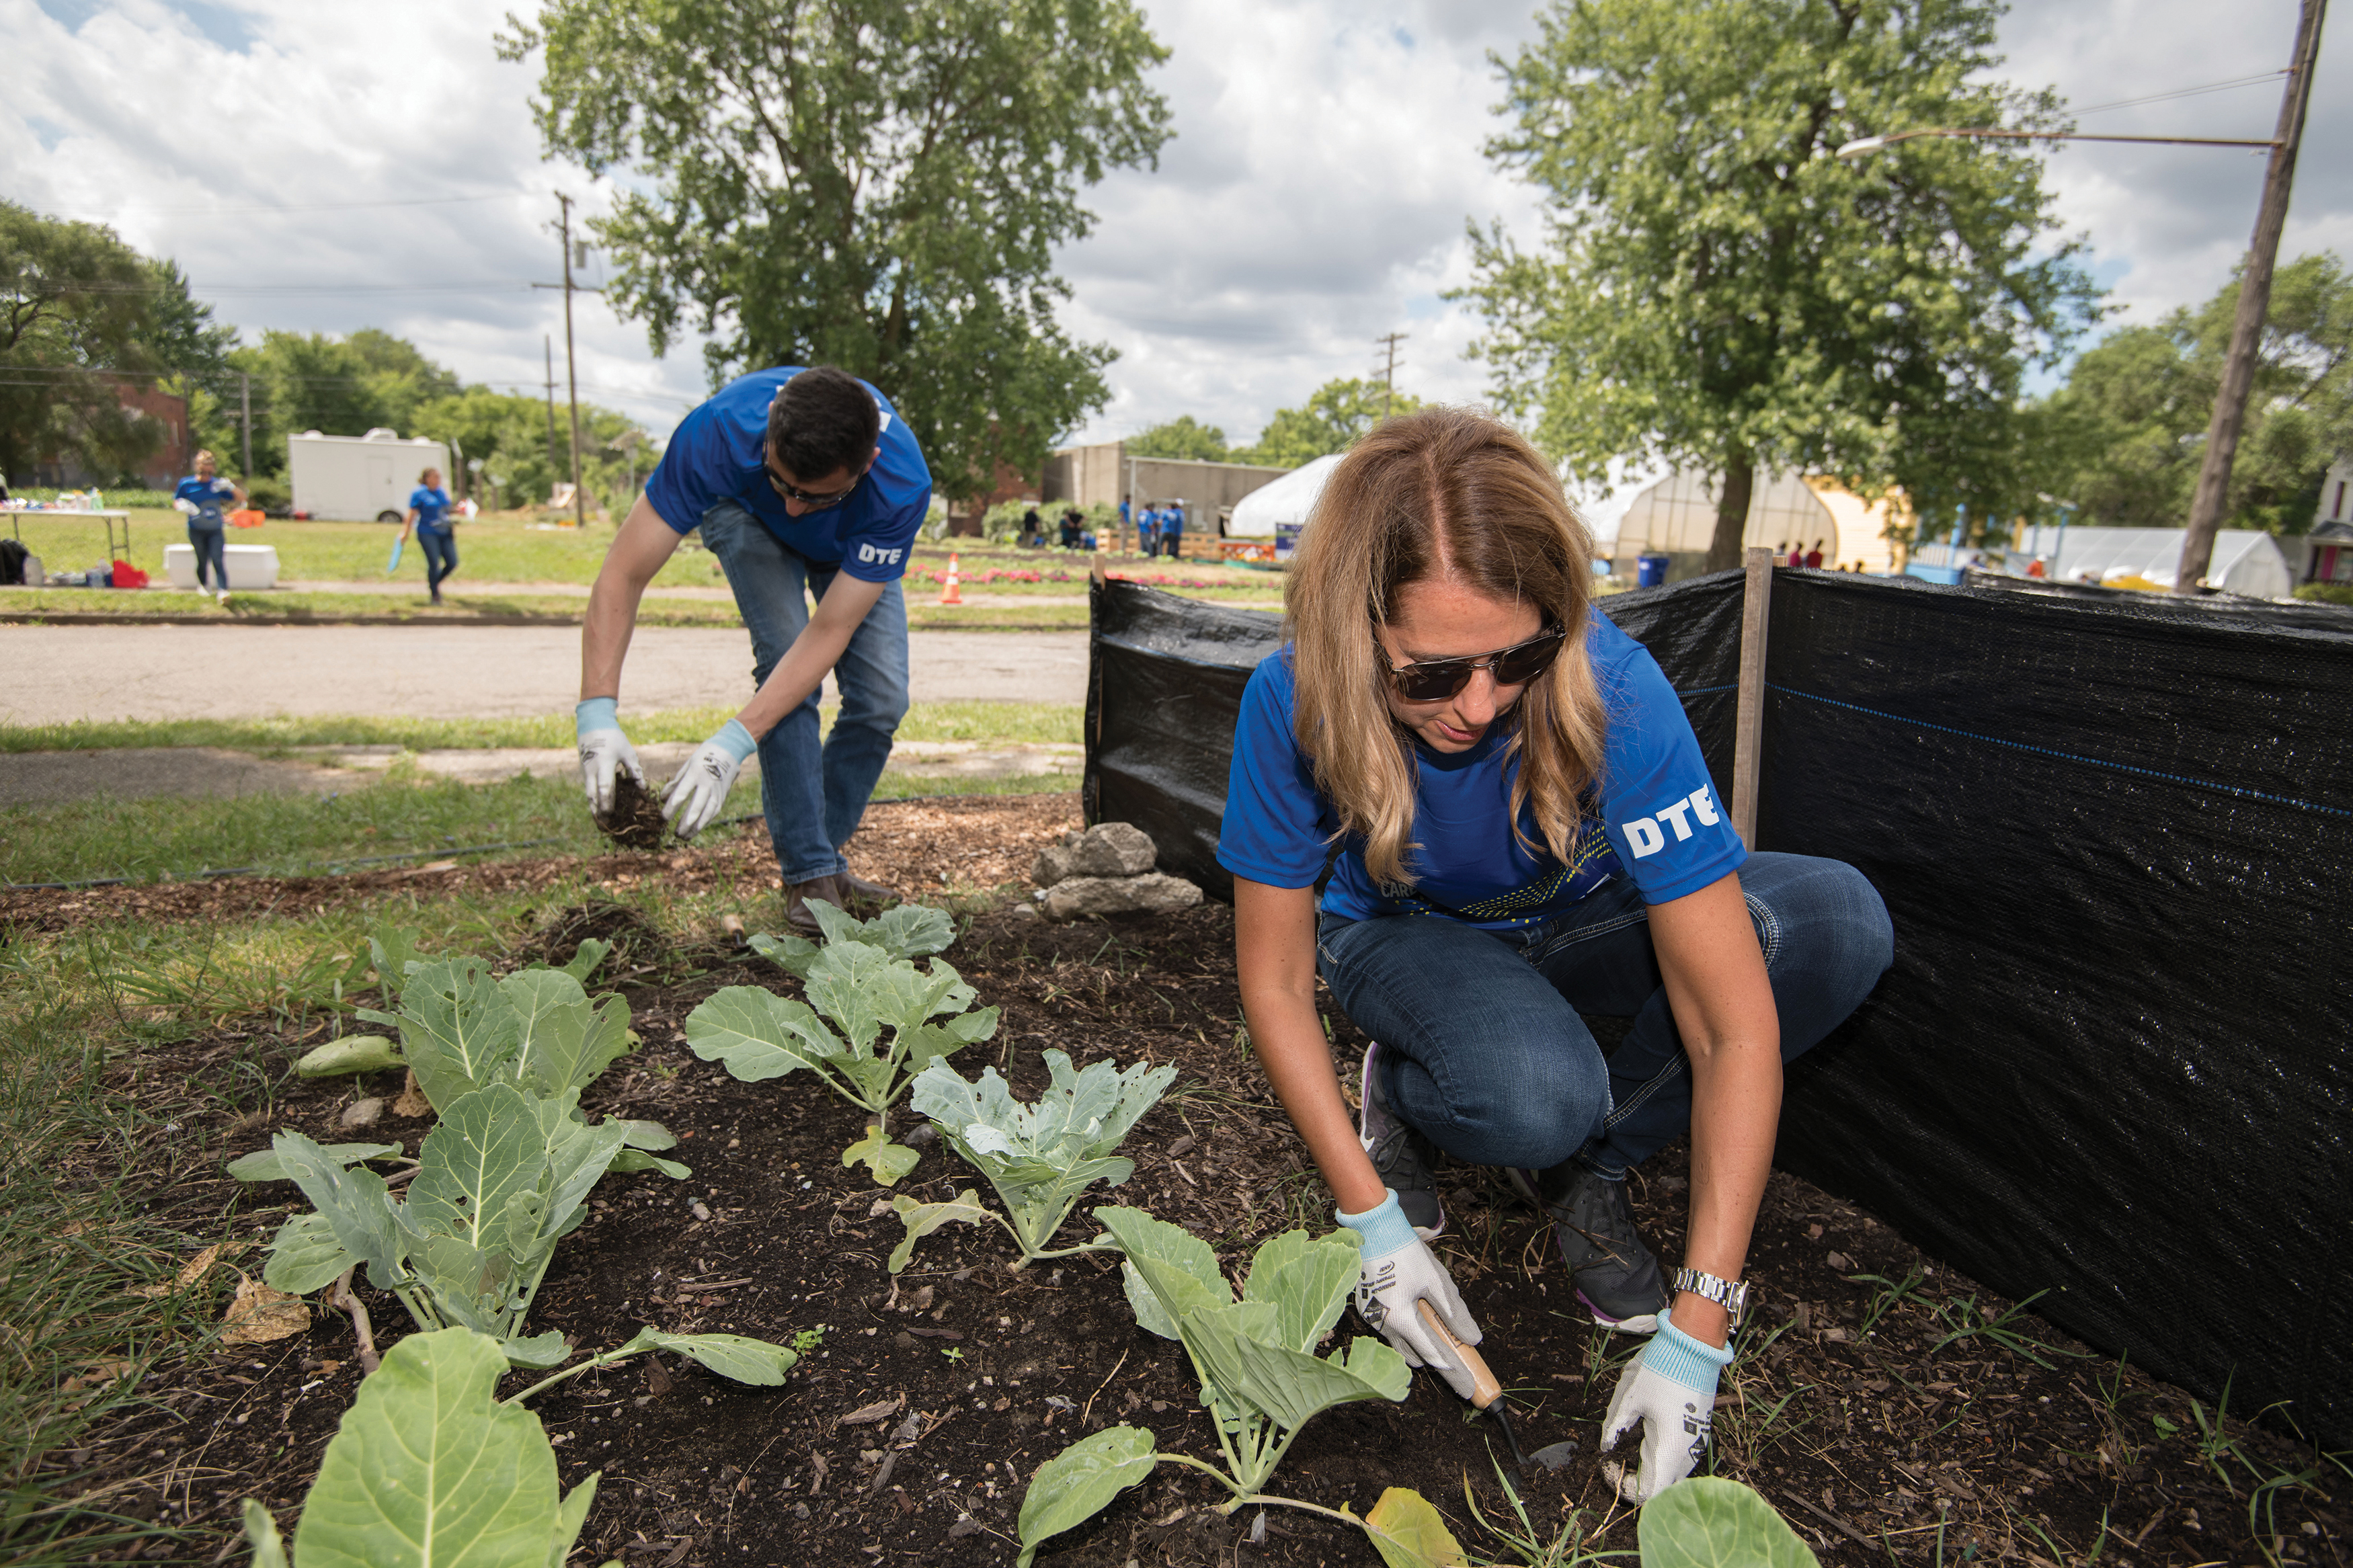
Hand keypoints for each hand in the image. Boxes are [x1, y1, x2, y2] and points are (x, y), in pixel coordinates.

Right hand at [574, 697, 644, 815]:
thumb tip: (643, 788)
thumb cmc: (614, 739)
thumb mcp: (627, 752)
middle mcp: (592, 770)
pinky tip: (598, 811)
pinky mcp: (584, 773)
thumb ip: (635, 770)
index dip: (607, 802)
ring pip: (588, 794)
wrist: (592, 726)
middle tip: (604, 825)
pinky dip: (593, 801)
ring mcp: (586, 772)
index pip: (604, 787)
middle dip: (598, 811)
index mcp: (604, 764)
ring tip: (600, 824)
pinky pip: (588, 790)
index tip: (610, 814)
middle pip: (592, 795)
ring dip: (593, 809)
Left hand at [661, 719, 757, 840]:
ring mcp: (717, 792)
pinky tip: (695, 830)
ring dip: (695, 827)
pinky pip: (713, 813)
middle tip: (675, 833)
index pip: (681, 794)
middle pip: (695, 808)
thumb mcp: (687, 765)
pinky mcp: (722, 797)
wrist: (729, 752)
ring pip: (706, 814)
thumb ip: (676, 783)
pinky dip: (704, 822)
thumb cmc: (703, 758)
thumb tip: (663, 799)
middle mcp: (707, 784)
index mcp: (695, 774)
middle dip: (684, 823)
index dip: (671, 808)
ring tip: (684, 837)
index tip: (663, 817)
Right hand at [1337, 1189, 1482, 1400]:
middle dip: (1437, 1362)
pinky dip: (1406, 1332)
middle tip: (1458, 1368)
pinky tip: (1417, 1322)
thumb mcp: (1436, 1280)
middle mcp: (1382, 1325)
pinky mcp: (1365, 1308)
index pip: (1433, 1354)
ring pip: (1400, 1345)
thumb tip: (1473, 1340)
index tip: (1469, 1388)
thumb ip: (1454, 1313)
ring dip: (1419, 1347)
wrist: (1371, 1229)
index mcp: (1401, 1319)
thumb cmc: (1406, 1252)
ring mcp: (1371, 1317)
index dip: (1453, 1371)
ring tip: (1440, 1345)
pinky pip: (1389, 1331)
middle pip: (1414, 1356)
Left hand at [1598, 1307, 1735, 1503]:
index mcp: (1668, 1448)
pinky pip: (1679, 1461)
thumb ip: (1615, 1426)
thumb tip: (1606, 1447)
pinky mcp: (1699, 1435)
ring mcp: (1696, 1446)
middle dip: (1634, 1483)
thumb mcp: (1629, 1397)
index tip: (1609, 1466)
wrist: (1693, 1348)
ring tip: (1626, 1452)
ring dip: (1648, 1472)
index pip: (1649, 1494)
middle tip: (1613, 1462)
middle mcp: (1686, 1454)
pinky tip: (1645, 1442)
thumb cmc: (1661, 1370)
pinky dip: (1660, 1462)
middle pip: (1661, 1491)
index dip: (1624, 1488)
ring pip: (1672, 1477)